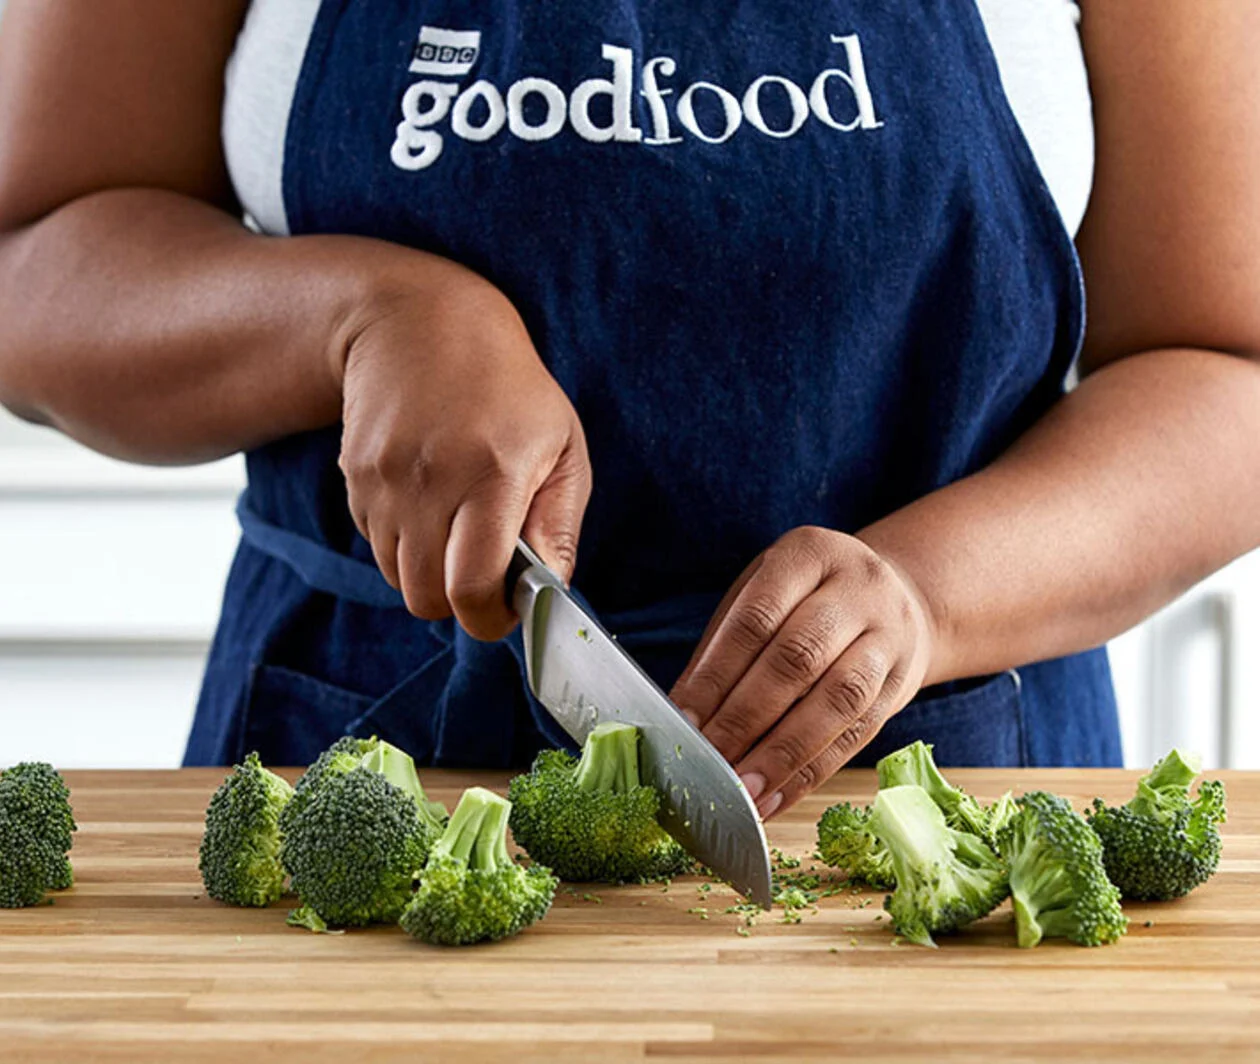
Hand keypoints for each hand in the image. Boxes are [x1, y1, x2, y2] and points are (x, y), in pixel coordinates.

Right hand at [337, 262, 590, 640]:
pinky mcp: (354, 476)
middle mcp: (430, 481)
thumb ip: (559, 526)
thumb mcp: (562, 446)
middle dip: (458, 602)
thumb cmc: (509, 388)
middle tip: (485, 574)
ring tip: (458, 527)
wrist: (422, 323)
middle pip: (426, 598)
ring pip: (397, 578)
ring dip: (429, 572)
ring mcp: (383, 479)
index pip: (472, 587)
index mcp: (492, 475)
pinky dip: (403, 542)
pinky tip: (428, 499)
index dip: (490, 618)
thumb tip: (549, 591)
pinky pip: (377, 543)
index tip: (507, 609)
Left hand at [670, 526, 935, 818]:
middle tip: (708, 760)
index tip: (684, 719)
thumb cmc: (806, 598)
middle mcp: (859, 588)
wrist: (899, 597)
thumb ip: (723, 646)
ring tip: (743, 791)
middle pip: (799, 658)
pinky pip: (858, 736)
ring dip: (784, 754)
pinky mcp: (903, 684)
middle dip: (746, 717)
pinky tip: (776, 799)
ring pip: (838, 700)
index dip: (718, 673)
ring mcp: (890, 635)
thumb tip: (681, 712)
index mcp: (810, 554)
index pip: (757, 618)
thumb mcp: (762, 593)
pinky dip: (811, 774)